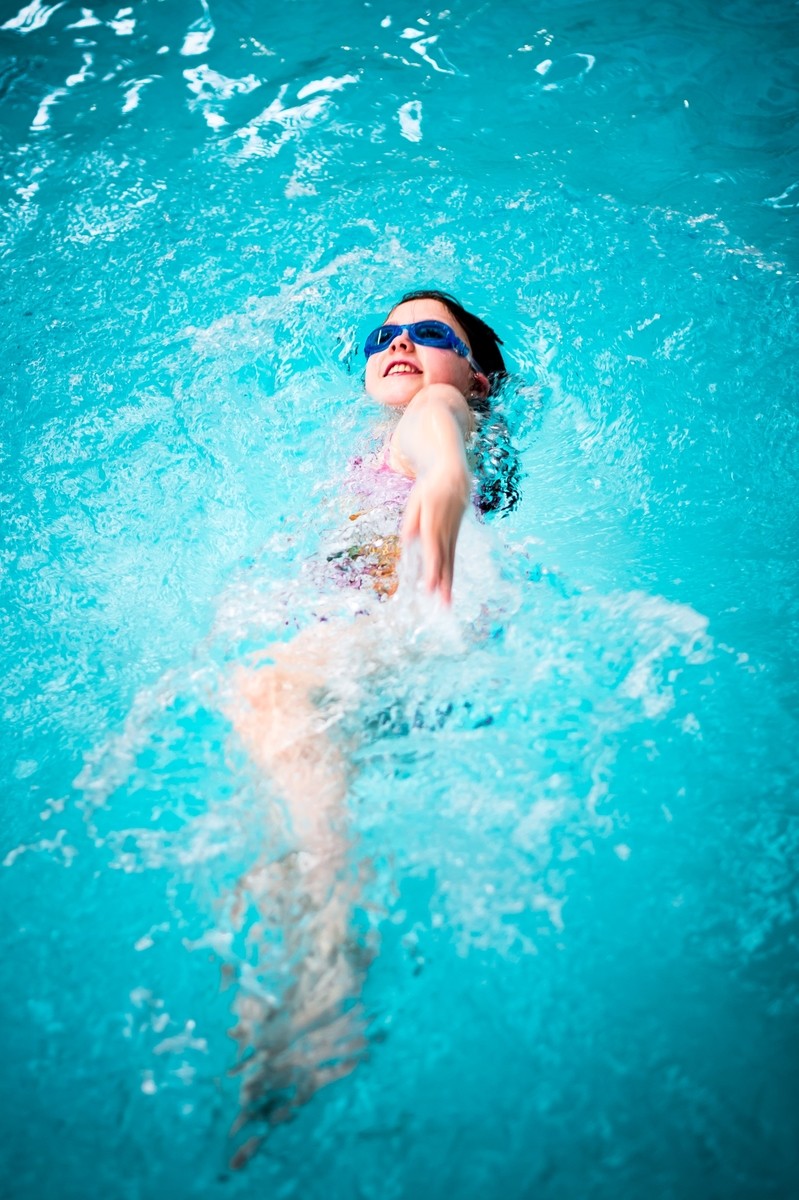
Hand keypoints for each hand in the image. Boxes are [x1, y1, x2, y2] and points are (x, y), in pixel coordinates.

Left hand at [401, 464, 469, 603]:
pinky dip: (450, 574)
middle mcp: (444, 534)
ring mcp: (451, 537)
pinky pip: (452, 559)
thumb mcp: (416, 500)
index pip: (433, 552)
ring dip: (448, 584)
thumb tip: (407, 540)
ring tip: (446, 604)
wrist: (454, 478)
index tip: (430, 587)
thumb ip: (411, 520)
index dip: (432, 570)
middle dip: (443, 584)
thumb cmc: (430, 489)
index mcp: (433, 525)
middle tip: (442, 605)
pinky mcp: (453, 538)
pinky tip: (447, 588)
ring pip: (450, 563)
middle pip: (444, 563)